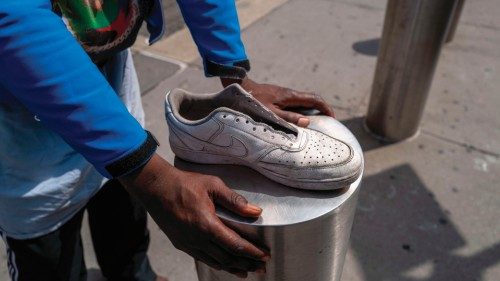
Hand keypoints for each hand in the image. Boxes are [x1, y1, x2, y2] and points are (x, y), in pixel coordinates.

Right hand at [119, 154, 268, 277]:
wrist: (155, 188)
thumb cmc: (184, 183)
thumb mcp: (213, 185)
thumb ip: (235, 201)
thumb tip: (256, 212)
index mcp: (207, 225)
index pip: (235, 245)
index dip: (252, 253)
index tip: (265, 256)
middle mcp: (197, 239)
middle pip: (227, 258)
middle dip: (247, 264)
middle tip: (261, 268)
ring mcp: (188, 244)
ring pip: (215, 262)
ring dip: (233, 268)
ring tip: (247, 271)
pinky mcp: (181, 244)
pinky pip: (203, 259)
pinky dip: (217, 264)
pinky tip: (225, 265)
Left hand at [221, 77, 334, 126]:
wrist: (242, 87)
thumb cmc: (254, 101)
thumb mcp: (271, 113)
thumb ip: (288, 118)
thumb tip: (307, 121)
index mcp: (291, 96)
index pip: (315, 99)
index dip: (326, 108)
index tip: (333, 118)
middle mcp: (290, 94)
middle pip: (312, 100)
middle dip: (322, 110)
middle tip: (327, 123)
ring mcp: (285, 95)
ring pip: (304, 102)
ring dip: (312, 111)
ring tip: (315, 124)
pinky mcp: (279, 97)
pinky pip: (296, 104)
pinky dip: (302, 111)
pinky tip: (299, 121)